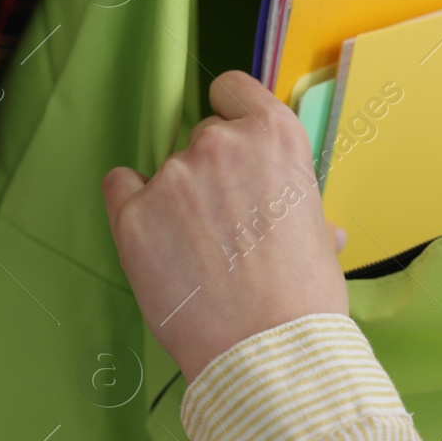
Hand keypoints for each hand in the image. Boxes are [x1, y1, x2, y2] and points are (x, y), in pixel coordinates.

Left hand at [102, 70, 348, 381]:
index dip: (232, 116)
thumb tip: (321, 230)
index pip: (232, 89)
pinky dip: (132, 209)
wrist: (268, 352)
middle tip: (224, 228)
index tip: (234, 147)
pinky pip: (120, 189)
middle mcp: (220, 142)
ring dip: (175, 202)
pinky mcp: (132, 214)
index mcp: (275, 136)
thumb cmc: (305, 299)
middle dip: (209, 174)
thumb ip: (306, 213)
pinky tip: (154, 244)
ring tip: (197, 258)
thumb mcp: (321, 238)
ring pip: (165, 172)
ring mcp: (172, 176)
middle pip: (200, 137)